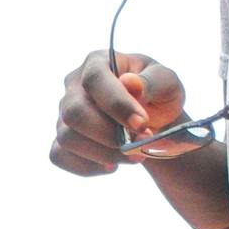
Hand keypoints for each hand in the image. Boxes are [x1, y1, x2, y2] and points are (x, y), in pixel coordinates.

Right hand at [51, 49, 189, 175]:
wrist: (152, 123)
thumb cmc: (158, 97)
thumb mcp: (167, 84)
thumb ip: (152, 82)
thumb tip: (129, 83)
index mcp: (97, 62)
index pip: (95, 79)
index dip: (116, 104)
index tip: (141, 124)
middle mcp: (73, 86)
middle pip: (74, 112)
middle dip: (107, 135)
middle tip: (139, 145)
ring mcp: (63, 115)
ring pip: (67, 138)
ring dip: (103, 154)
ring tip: (133, 156)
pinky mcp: (61, 140)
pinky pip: (60, 157)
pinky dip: (88, 166)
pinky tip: (112, 165)